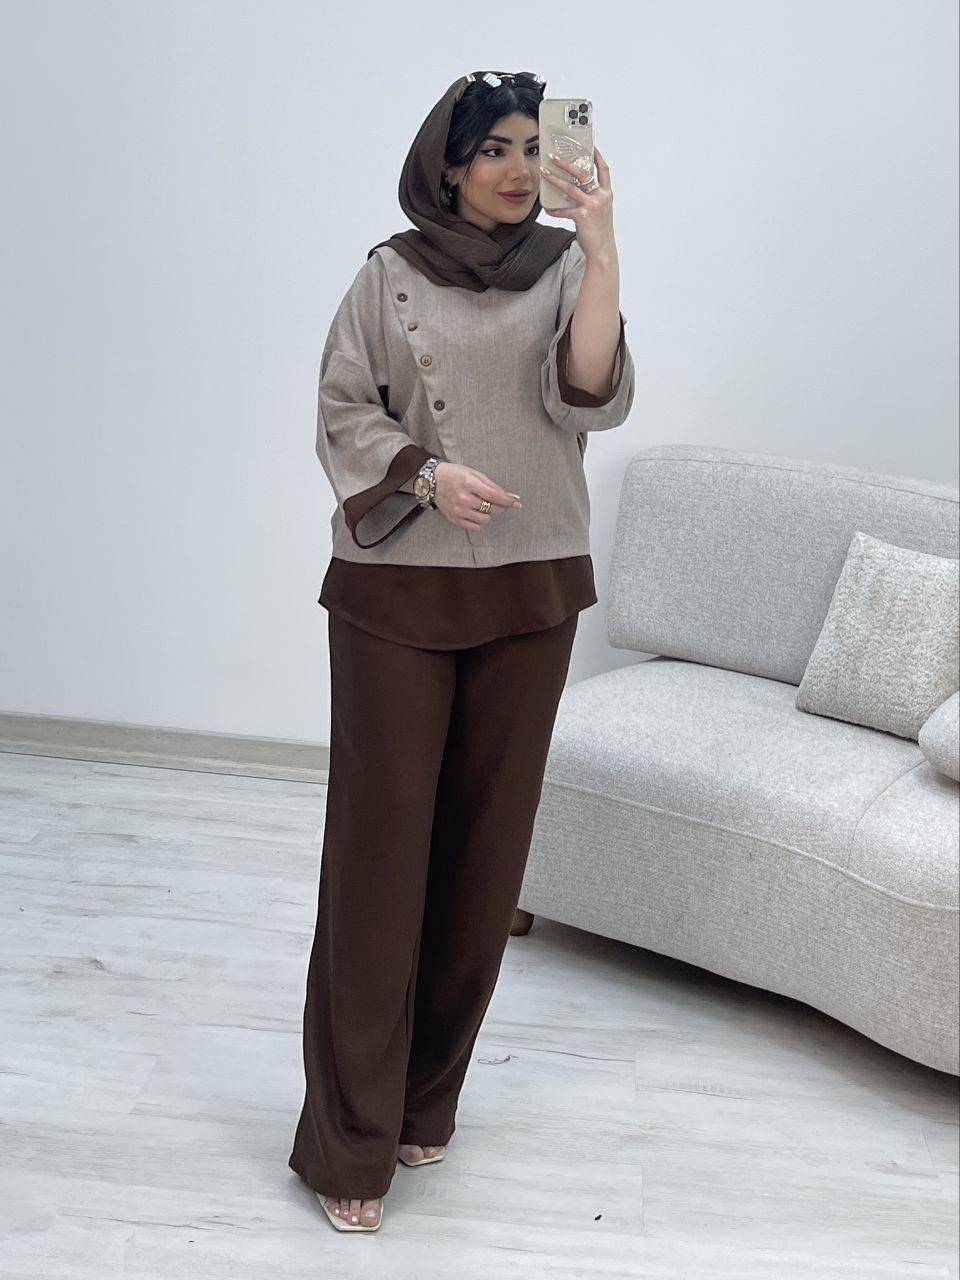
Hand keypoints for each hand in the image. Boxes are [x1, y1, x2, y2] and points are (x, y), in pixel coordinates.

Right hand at [433, 462, 520, 530]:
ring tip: (482, 505)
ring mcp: (458, 510)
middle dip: (498, 505)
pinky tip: (476, 513)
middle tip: (496, 501)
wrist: (432, 481)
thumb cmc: (455, 474)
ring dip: (488, 513)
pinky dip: (479, 522)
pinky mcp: (454, 519)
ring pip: (485, 519)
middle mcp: (464, 498)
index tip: (516, 503)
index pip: (495, 496)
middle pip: (492, 508)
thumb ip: (492, 486)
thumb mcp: (474, 473)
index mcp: (469, 483)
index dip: (508, 500)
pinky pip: (474, 527)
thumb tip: (511, 497)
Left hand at [539, 145, 615, 261]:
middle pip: (583, 173)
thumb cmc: (599, 231)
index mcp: (607, 194)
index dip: (597, 156)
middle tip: (554, 156)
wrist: (602, 251)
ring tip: (544, 172)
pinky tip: (547, 208)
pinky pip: (564, 210)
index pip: (603, 170)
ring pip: (571, 187)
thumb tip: (573, 189)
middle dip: (567, 162)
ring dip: (555, 179)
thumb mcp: (599, 211)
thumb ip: (591, 199)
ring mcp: (592, 206)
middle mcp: (601, 197)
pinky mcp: (583, 216)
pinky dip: (554, 210)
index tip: (589, 145)